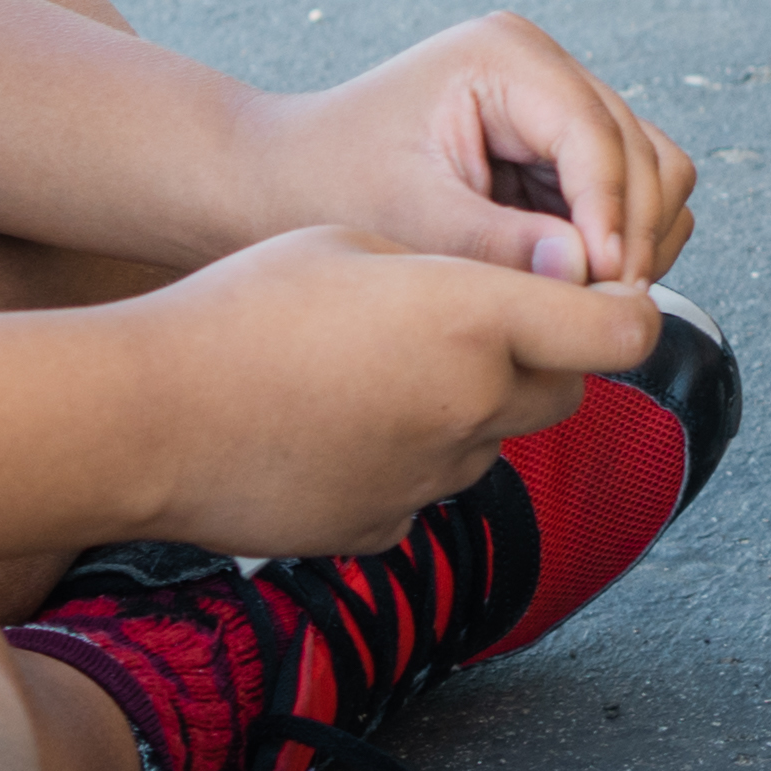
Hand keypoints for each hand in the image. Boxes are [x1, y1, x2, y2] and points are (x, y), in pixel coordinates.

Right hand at [122, 232, 657, 554]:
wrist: (142, 419)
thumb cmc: (239, 310)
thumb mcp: (356, 241)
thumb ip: (452, 270)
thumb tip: (503, 299)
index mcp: (475, 322)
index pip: (625, 329)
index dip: (628, 307)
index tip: (609, 291)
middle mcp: (472, 410)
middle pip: (567, 390)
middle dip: (548, 356)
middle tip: (479, 321)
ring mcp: (431, 480)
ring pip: (494, 439)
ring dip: (471, 407)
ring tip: (378, 371)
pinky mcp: (385, 528)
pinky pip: (429, 488)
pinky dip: (409, 457)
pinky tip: (337, 426)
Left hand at [250, 9, 696, 284]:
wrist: (284, 181)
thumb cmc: (327, 185)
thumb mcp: (409, 218)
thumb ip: (501, 245)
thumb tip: (588, 274)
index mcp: (505, 56)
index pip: (597, 135)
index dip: (612, 216)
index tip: (607, 289)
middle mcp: (542, 67)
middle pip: (644, 152)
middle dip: (629, 233)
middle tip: (600, 310)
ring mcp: (556, 104)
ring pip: (652, 172)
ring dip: (633, 239)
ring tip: (586, 300)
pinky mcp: (557, 148)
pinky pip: (626, 194)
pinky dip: (617, 242)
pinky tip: (573, 281)